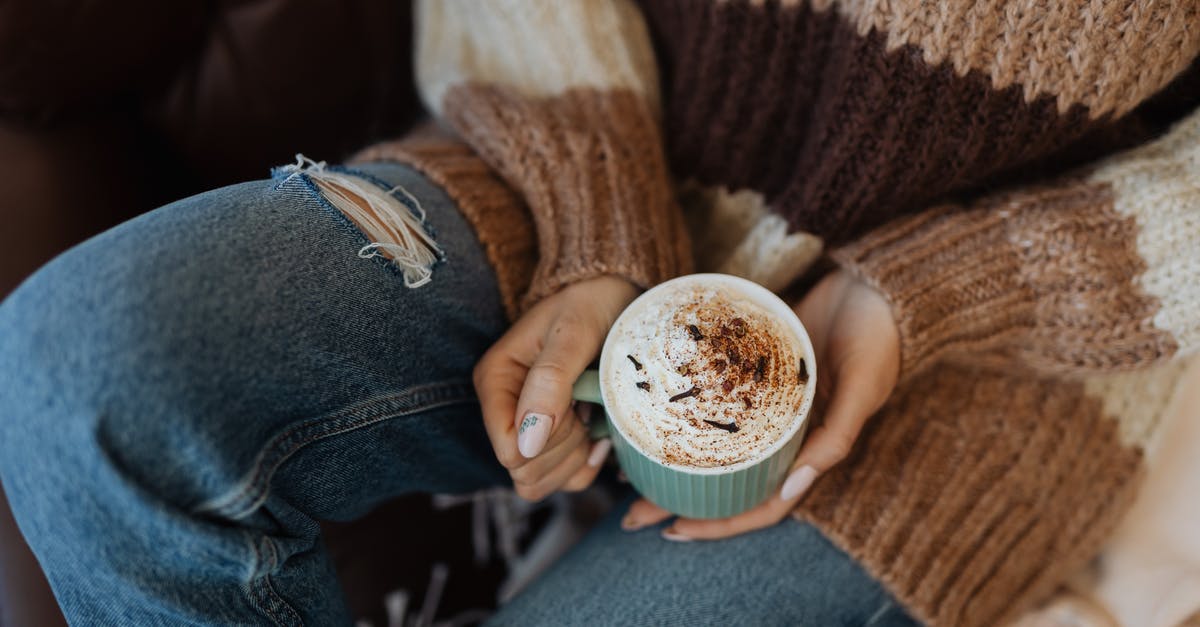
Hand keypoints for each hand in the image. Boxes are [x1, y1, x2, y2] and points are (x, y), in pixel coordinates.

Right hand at [474, 275, 638, 500]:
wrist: (612, 294)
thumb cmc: (591, 303)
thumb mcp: (573, 333)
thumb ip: (550, 382)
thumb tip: (526, 444)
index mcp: (495, 382)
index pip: (510, 452)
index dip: (550, 439)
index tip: (576, 403)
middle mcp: (504, 409)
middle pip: (526, 473)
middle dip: (566, 448)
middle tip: (587, 405)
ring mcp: (526, 427)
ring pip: (543, 482)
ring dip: (577, 455)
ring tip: (592, 412)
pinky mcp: (550, 438)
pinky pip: (564, 479)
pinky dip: (588, 462)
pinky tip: (599, 430)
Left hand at [621, 270, 899, 539]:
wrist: (875, 285)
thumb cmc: (879, 340)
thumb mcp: (863, 388)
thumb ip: (835, 437)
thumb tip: (795, 485)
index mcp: (811, 451)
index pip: (762, 505)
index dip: (720, 525)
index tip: (675, 531)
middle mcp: (783, 436)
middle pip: (727, 482)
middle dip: (681, 501)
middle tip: (632, 513)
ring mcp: (765, 405)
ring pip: (713, 446)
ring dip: (674, 459)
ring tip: (627, 467)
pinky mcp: (752, 372)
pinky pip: (714, 400)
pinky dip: (683, 411)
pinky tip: (648, 411)